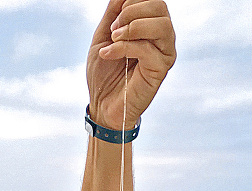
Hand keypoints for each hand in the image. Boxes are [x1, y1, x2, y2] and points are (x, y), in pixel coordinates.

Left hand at [87, 0, 175, 129]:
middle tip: (113, 30)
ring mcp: (164, 53)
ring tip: (113, 39)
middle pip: (160, 7)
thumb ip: (114, 13)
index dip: (132, 2)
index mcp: (150, 27)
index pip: (153, 0)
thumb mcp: (103, 37)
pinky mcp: (160, 70)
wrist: (101, 105)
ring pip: (161, 25)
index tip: (113, 19)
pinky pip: (148, 49)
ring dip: (132, 27)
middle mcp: (162, 38)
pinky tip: (109, 54)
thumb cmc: (103, 75)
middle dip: (131, 12)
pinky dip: (125, 47)